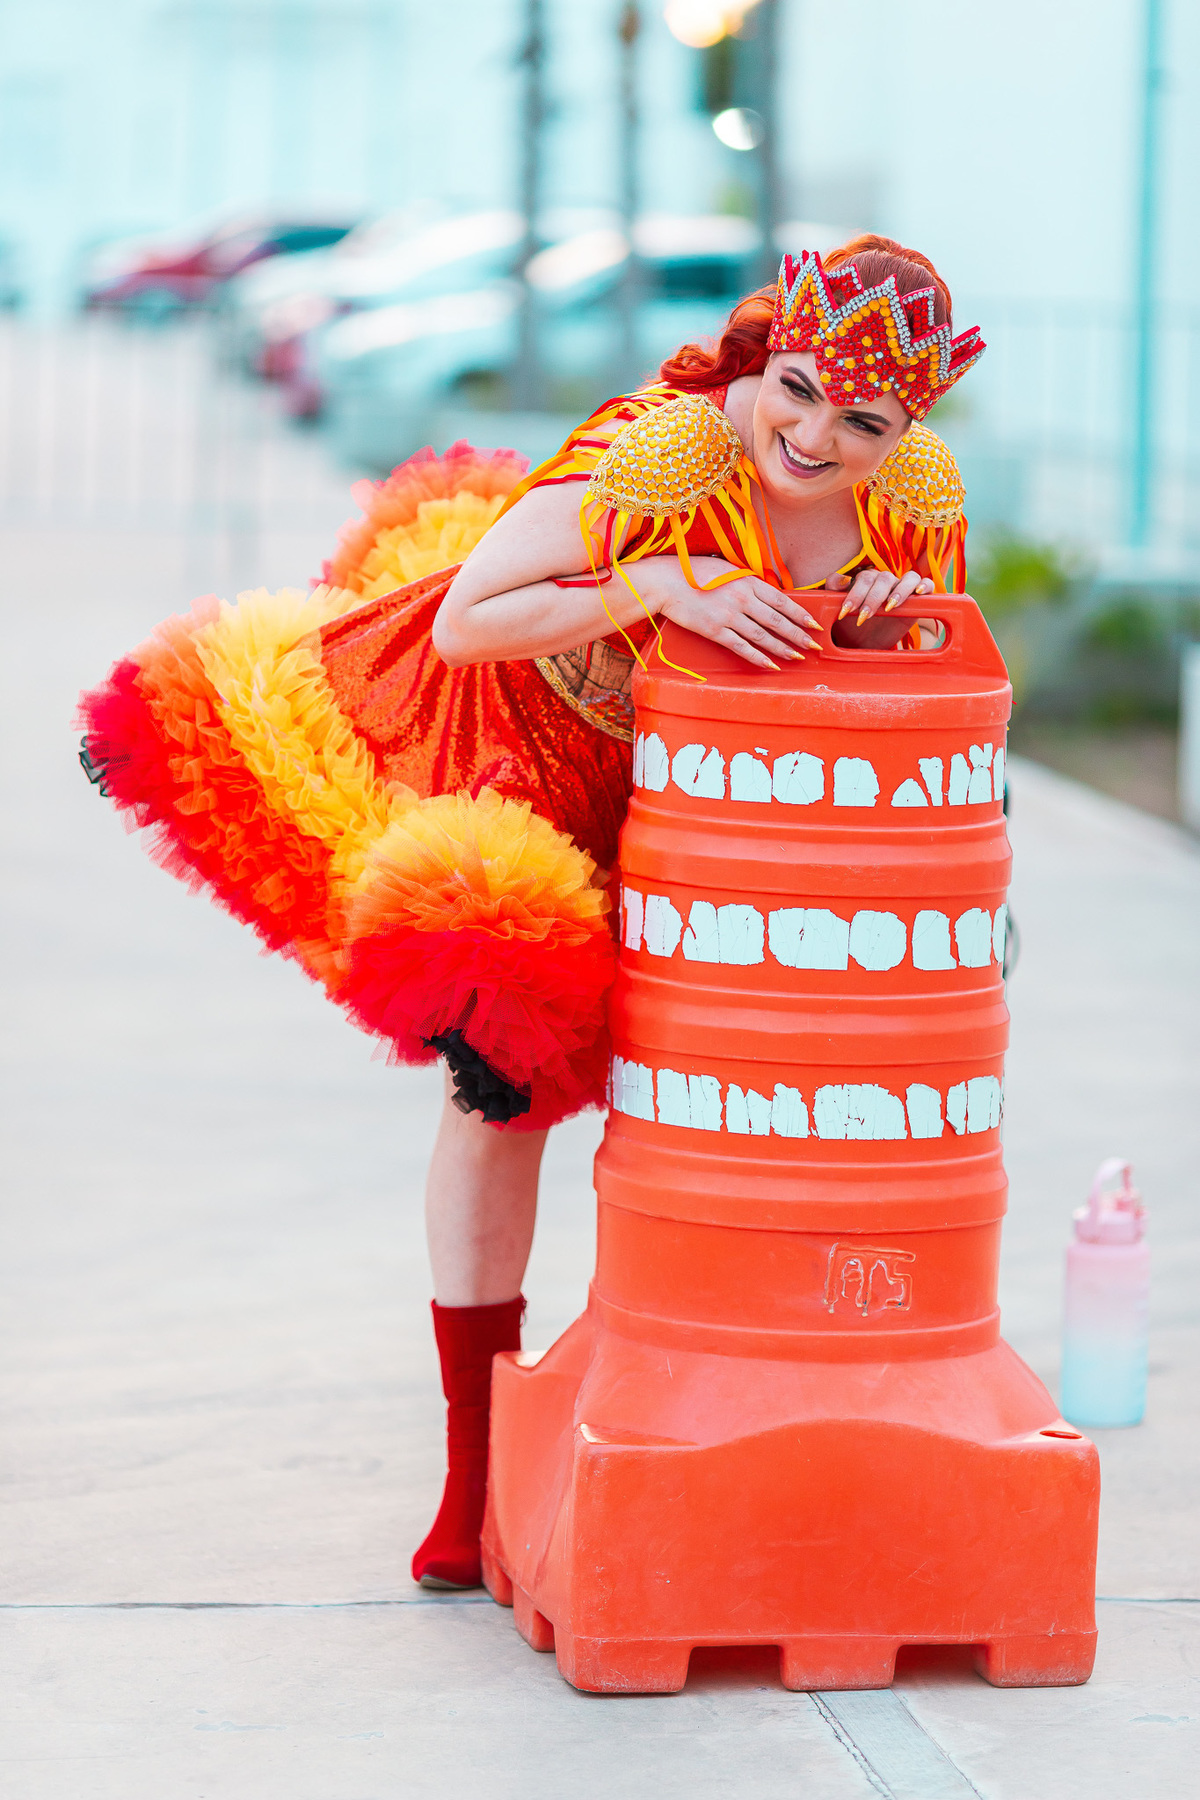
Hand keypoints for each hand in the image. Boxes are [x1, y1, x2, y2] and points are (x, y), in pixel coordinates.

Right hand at [640, 555, 822, 671]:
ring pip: (763, 636)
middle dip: (799, 635)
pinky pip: (741, 647)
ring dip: (783, 648)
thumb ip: (746, 581)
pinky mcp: (715, 631)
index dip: (800, 614)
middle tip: (814, 646)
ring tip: (798, 657)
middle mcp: (742, 598)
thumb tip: (765, 591)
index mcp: (747, 581)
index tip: (814, 623)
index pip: (781, 600)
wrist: (666, 582)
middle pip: (777, 621)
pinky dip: (758, 657)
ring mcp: (729, 616)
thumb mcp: (727, 569)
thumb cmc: (694, 572)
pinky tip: (771, 664)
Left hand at [827, 566, 934, 624]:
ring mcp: (902, 588)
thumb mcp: (835, 609)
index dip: (855, 593)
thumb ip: (833, 589)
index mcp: (866, 580)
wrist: (863, 644)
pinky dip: (924, 586)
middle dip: (872, 598)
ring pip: (907, 577)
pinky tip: (918, 594)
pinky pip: (927, 584)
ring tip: (889, 608)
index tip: (844, 612)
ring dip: (899, 591)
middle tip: (863, 617)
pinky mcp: (918, 599)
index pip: (864, 578)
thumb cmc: (848, 625)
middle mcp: (885, 581)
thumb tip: (844, 578)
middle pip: (884, 578)